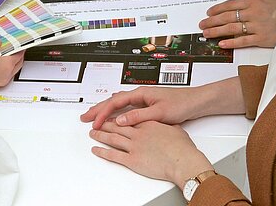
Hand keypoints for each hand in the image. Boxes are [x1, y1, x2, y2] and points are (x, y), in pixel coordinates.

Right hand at [0, 39, 24, 91]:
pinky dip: (4, 69)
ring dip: (11, 63)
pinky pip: (3, 75)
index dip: (21, 48)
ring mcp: (0, 81)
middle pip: (18, 64)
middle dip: (18, 56)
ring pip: (11, 71)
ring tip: (5, 55)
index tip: (20, 44)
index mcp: (7, 65)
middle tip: (15, 49)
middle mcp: (6, 75)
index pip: (19, 55)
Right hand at [80, 87, 204, 129]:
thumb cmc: (181, 104)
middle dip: (98, 109)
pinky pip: (125, 108)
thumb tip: (120, 120)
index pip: (115, 103)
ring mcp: (142, 100)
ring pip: (118, 104)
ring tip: (94, 117)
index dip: (103, 113)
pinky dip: (115, 112)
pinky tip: (113, 116)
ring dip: (105, 110)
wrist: (195, 102)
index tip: (95, 123)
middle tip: (85, 118)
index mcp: (141, 93)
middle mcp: (140, 94)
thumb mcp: (159, 113)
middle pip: (113, 101)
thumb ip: (139, 116)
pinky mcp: (147, 105)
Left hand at [89, 121, 212, 189]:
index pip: (128, 118)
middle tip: (96, 122)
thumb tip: (165, 126)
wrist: (182, 160)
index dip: (118, 117)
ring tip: (92, 132)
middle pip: (117, 126)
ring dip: (100, 135)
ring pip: (112, 138)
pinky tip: (96, 149)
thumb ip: (165, 126)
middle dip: (104, 123)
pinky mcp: (132, 159)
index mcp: (147, 124)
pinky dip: (103, 152)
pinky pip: (114, 155)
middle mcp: (138, 133)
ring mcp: (134, 145)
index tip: (112, 116)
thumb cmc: (181, 147)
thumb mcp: (174, 129)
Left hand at [199, 0, 275, 47]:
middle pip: (227, 16)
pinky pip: (243, 41)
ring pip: (232, 28)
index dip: (218, 9)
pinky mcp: (262, 38)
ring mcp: (257, 26)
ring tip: (206, 33)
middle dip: (212, 21)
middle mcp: (253, 13)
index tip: (209, 12)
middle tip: (202, 24)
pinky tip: (222, 43)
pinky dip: (231, 42)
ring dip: (217, 31)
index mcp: (255, 2)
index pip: (231, 4)